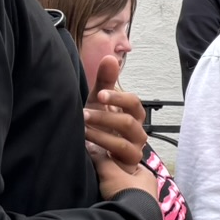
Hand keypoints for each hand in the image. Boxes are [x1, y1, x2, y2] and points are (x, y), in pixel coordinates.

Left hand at [85, 56, 157, 201]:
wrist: (98, 155)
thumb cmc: (99, 124)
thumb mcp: (99, 102)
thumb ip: (106, 80)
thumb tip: (110, 57)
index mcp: (133, 113)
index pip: (134, 102)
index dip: (118, 97)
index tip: (100, 94)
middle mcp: (137, 130)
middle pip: (130, 121)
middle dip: (105, 116)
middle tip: (84, 114)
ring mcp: (134, 147)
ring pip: (123, 139)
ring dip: (101, 133)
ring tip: (82, 129)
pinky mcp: (128, 162)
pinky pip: (118, 154)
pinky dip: (102, 147)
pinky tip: (87, 144)